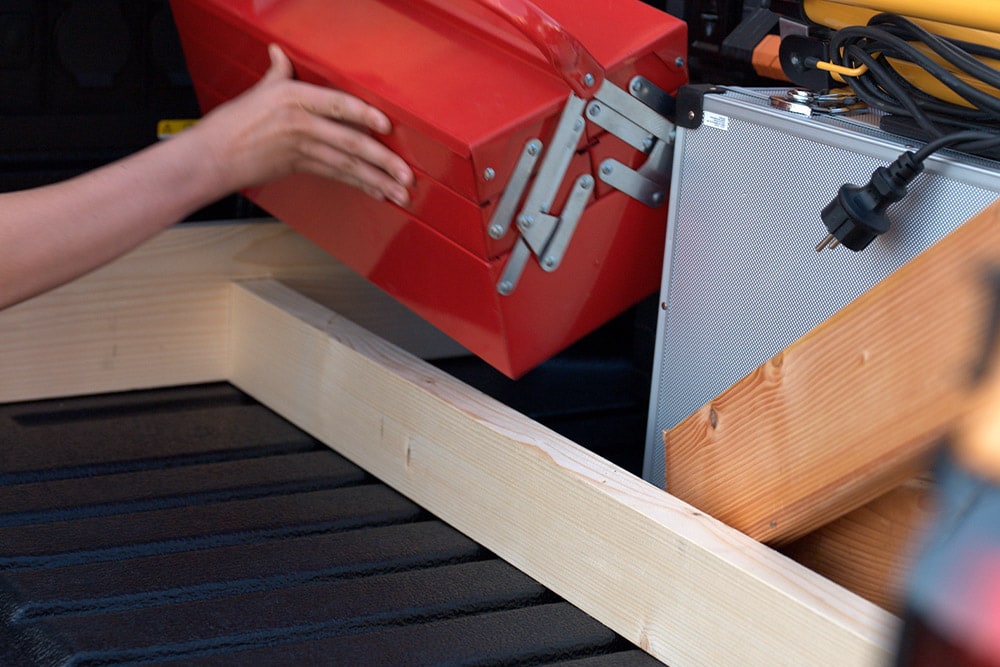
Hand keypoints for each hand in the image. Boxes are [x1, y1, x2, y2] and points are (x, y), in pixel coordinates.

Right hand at [192, 44, 413, 205]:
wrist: (212, 157)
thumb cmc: (232, 124)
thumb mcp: (257, 91)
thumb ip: (278, 73)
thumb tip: (280, 53)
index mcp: (294, 98)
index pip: (337, 105)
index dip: (363, 116)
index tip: (387, 127)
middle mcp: (301, 124)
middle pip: (350, 143)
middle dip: (382, 161)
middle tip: (406, 174)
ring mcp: (302, 149)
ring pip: (347, 165)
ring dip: (377, 180)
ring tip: (400, 191)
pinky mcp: (300, 167)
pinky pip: (336, 176)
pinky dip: (360, 185)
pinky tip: (379, 193)